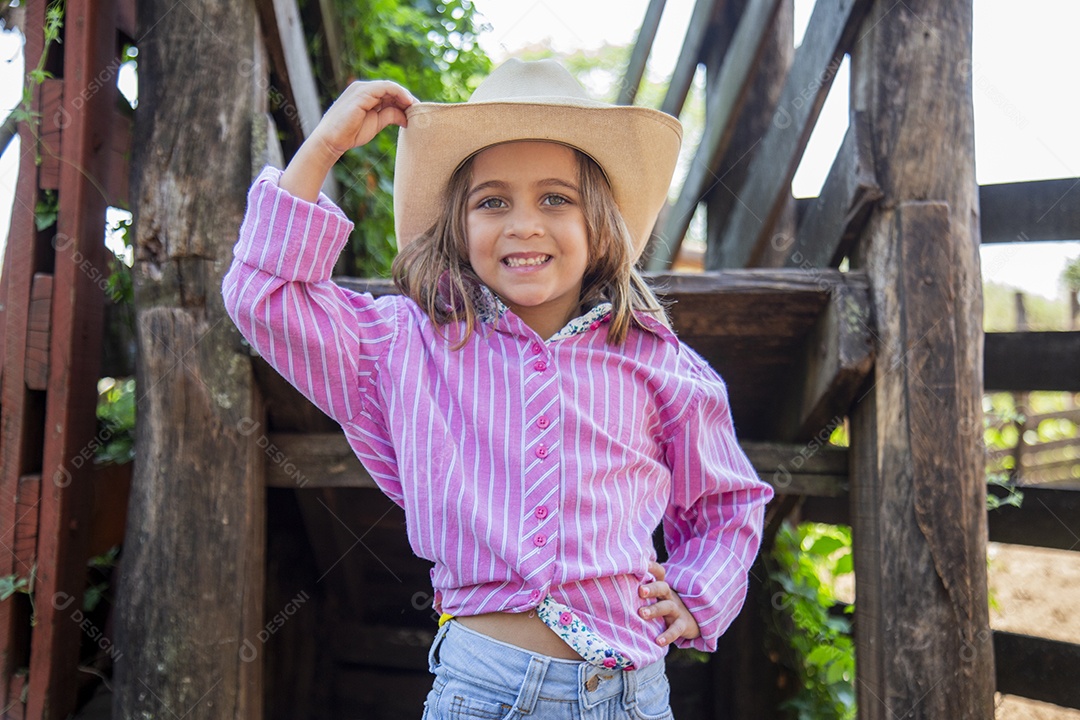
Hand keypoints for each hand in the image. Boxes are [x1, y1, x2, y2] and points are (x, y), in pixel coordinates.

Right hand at [281, 81, 415, 201]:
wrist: (332, 140)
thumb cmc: (351, 133)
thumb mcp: (376, 123)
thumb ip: (390, 116)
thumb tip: (406, 116)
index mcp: (365, 94)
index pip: (389, 93)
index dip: (404, 100)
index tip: (416, 111)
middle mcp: (363, 88)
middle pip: (391, 89)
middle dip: (407, 98)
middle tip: (420, 110)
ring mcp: (362, 89)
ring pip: (390, 87)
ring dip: (405, 96)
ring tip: (416, 107)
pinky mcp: (362, 93)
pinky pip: (385, 88)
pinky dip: (399, 93)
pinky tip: (408, 103)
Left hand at [638, 561, 699, 646]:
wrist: (691, 621)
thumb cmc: (664, 606)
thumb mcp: (656, 596)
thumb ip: (641, 590)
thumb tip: (613, 581)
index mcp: (661, 587)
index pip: (659, 573)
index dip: (652, 567)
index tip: (641, 562)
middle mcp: (669, 596)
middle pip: (662, 587)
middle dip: (652, 588)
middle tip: (640, 591)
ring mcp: (676, 610)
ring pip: (667, 606)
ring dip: (655, 610)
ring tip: (642, 614)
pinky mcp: (682, 625)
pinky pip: (676, 629)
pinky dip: (668, 635)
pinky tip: (658, 641)